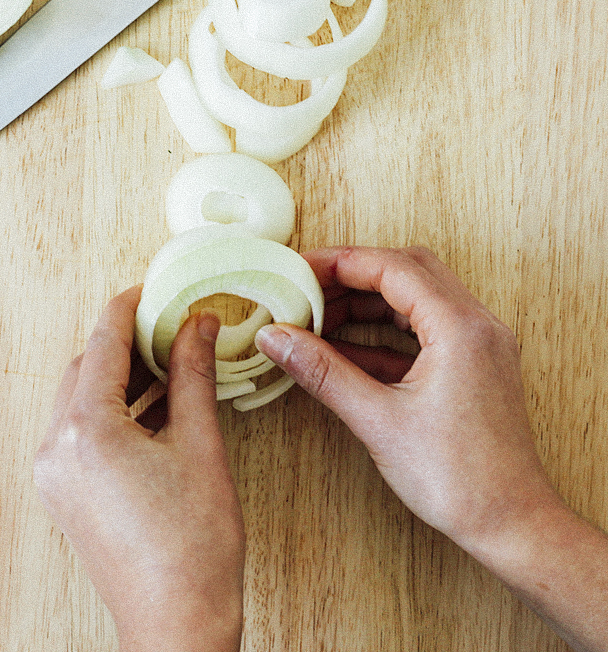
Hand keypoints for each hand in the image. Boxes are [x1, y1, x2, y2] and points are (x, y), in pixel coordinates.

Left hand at [34, 286, 244, 651]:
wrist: (177, 625)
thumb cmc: (193, 548)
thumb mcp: (199, 444)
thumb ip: (192, 373)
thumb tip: (196, 326)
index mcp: (86, 430)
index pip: (102, 344)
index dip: (128, 308)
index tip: (150, 289)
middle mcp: (56, 448)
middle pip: (85, 367)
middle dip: (124, 341)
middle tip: (165, 324)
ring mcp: (54, 474)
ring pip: (79, 398)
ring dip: (118, 376)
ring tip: (165, 361)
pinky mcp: (63, 493)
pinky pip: (79, 430)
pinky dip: (111, 409)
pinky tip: (151, 405)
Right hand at [255, 246, 607, 651]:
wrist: (510, 525)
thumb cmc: (458, 479)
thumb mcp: (377, 420)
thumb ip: (322, 371)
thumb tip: (277, 338)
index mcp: (460, 328)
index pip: (392, 268)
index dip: (340, 262)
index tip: (299, 269)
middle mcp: (475, 324)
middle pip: (406, 271)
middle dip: (351, 275)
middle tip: (305, 287)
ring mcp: (476, 343)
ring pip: (413, 298)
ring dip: (365, 302)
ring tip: (317, 317)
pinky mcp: (470, 364)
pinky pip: (420, 330)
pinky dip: (380, 332)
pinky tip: (341, 348)